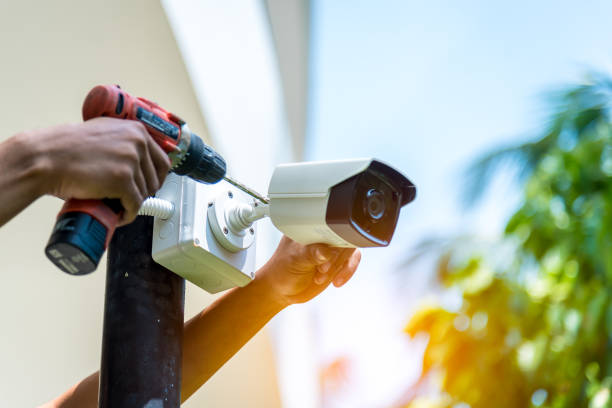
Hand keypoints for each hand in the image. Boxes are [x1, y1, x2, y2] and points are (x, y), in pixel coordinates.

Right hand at [24, 117, 170, 224]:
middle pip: (154, 179)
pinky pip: (135, 205)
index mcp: (136, 130)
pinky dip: (128, 215)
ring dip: (131, 204)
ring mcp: (131, 161)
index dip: (156, 178)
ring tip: (116, 206)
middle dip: (143, 193)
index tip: (150, 187)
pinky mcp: (123, 180)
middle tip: (128, 199)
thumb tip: (139, 159)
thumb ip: (124, 141)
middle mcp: (138, 143)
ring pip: (144, 194)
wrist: (46, 157)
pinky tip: (118, 216)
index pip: (162, 161)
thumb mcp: (104, 133)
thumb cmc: (67, 148)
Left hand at [256, 236, 361, 306]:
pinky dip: (346, 272)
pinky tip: (335, 281)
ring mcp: (331, 247)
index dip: (331, 237)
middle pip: (343, 236)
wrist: (283, 289)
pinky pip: (352, 261)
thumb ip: (310, 254)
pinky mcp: (338, 260)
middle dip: (335, 257)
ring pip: (350, 249)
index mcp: (308, 226)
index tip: (324, 255)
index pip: (328, 222)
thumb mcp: (294, 260)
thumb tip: (326, 251)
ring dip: (339, 266)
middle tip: (322, 269)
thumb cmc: (283, 270)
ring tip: (321, 277)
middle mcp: (321, 234)